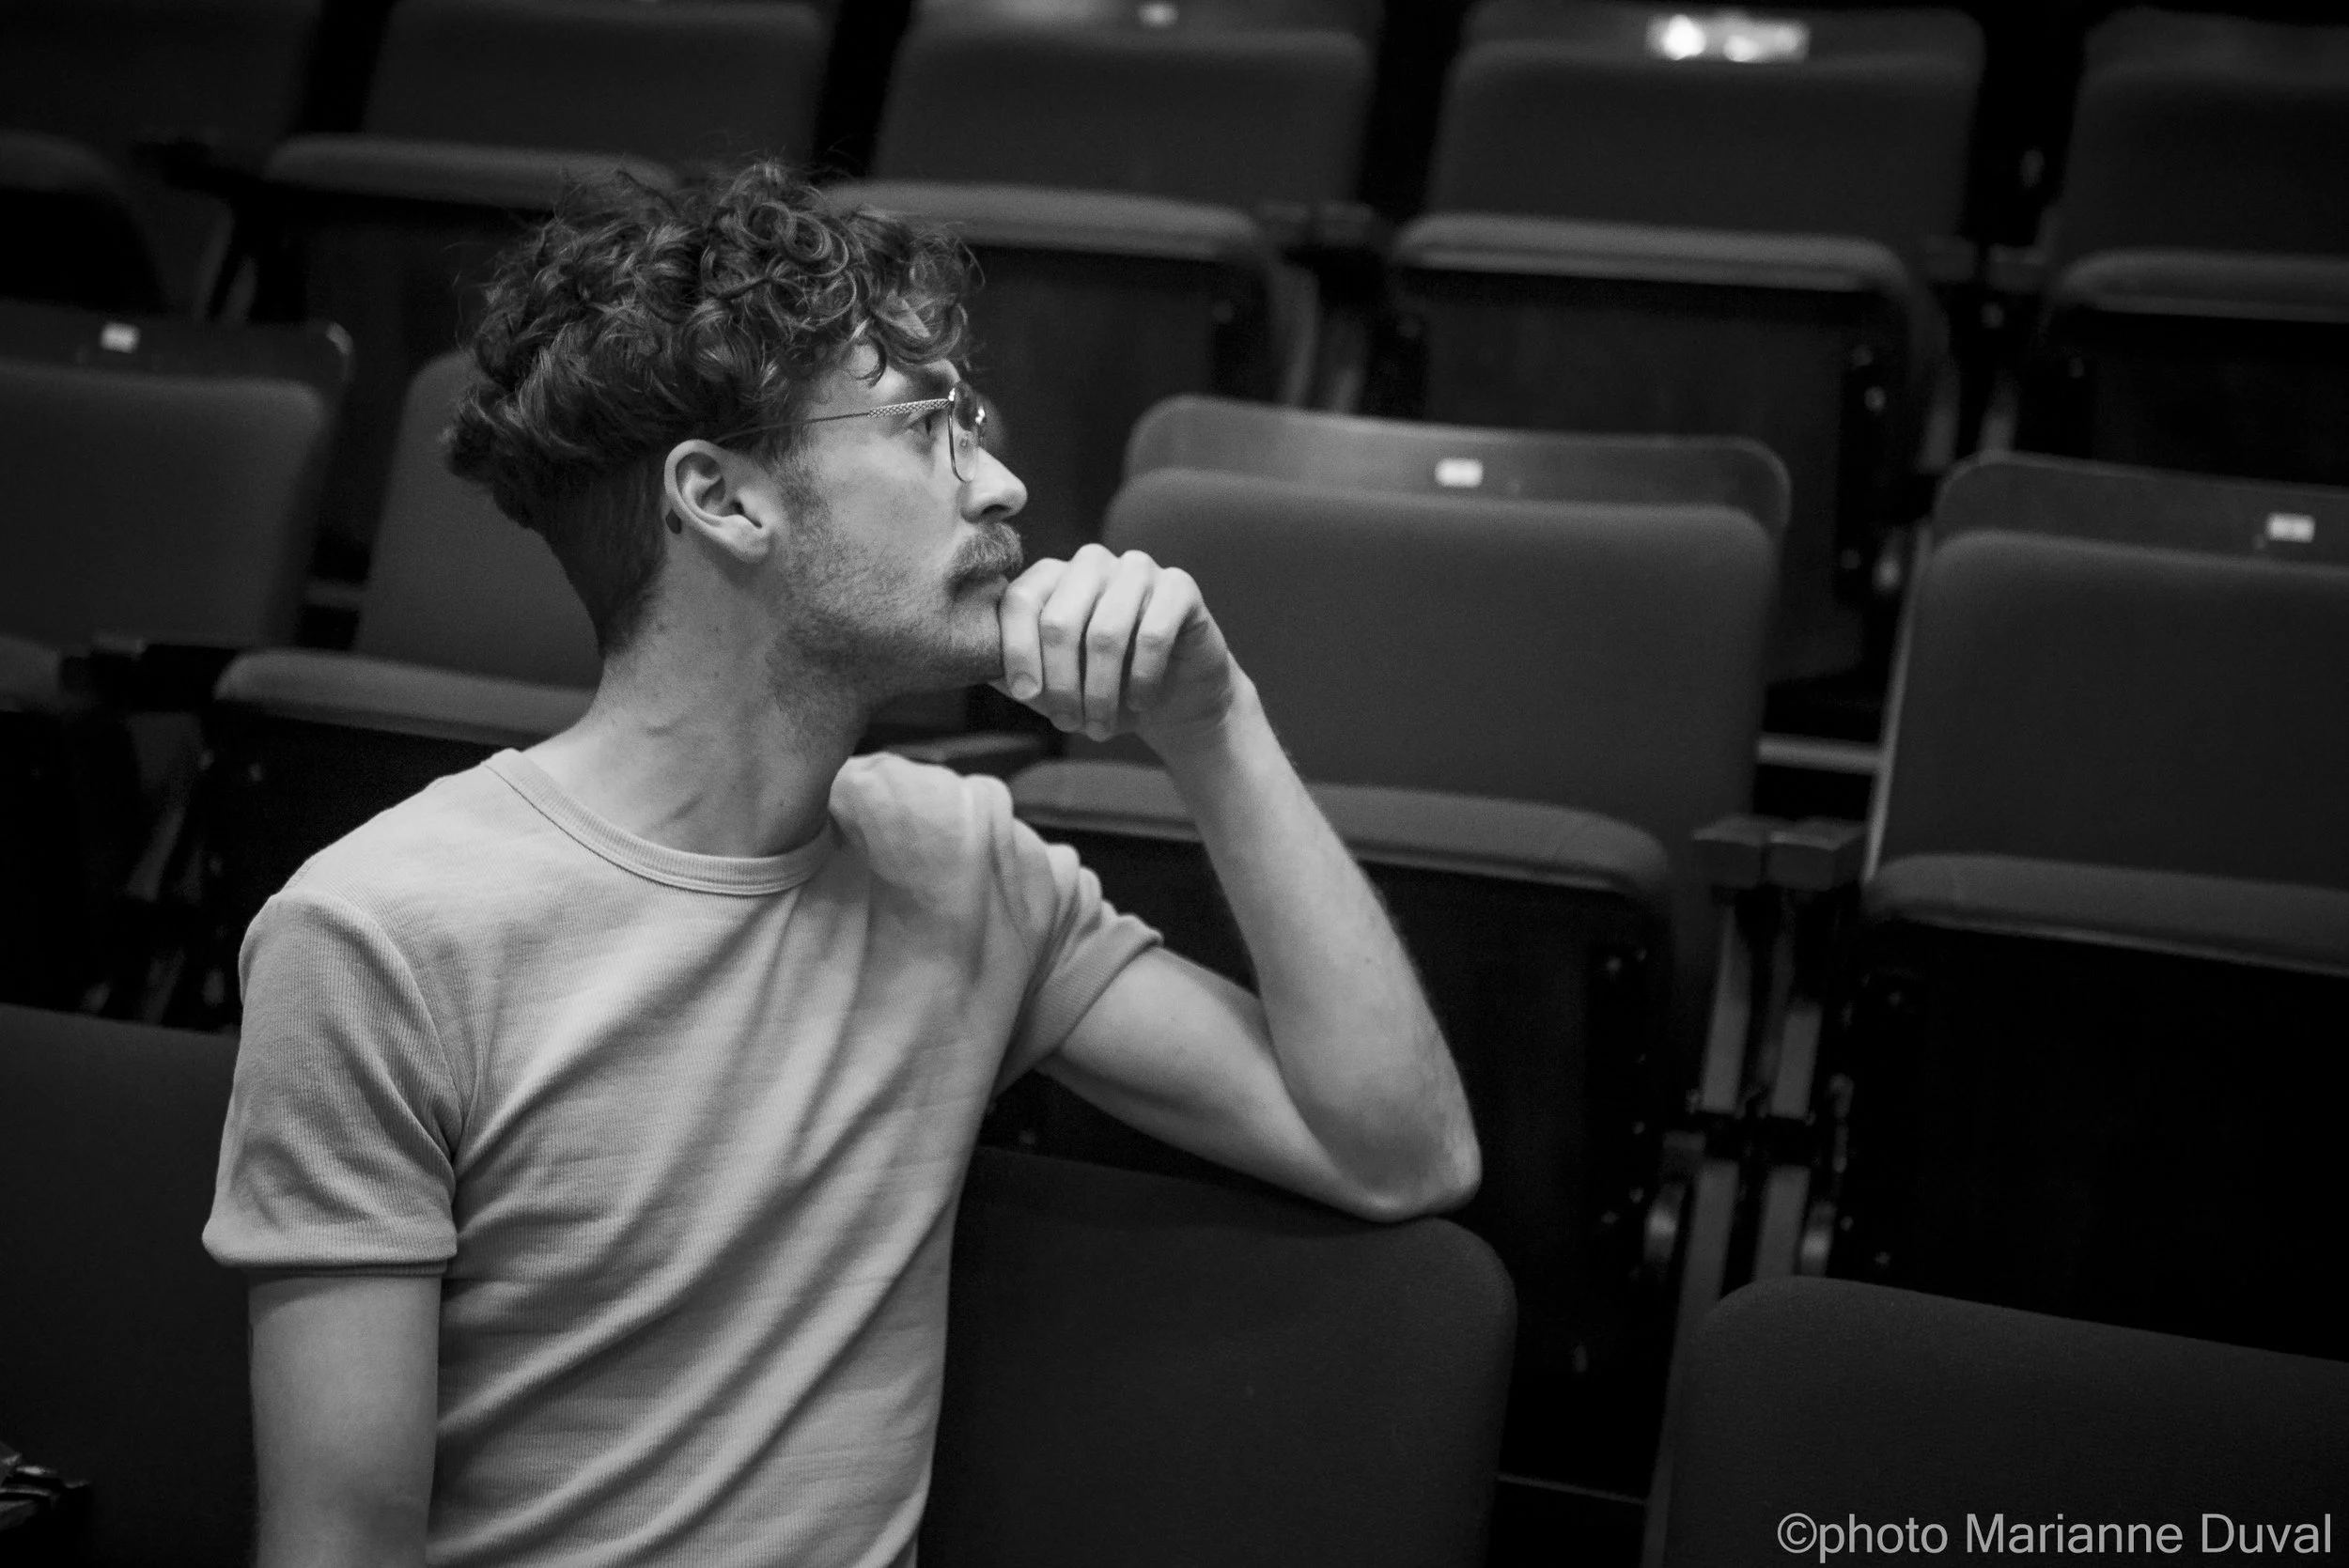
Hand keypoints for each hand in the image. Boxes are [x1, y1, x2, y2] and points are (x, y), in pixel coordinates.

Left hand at [994, 544, 1242, 751]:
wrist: (1174, 697)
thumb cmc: (1105, 688)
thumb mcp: (1053, 685)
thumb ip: (1012, 672)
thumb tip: (971, 665)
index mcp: (1052, 576)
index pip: (1020, 600)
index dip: (1018, 651)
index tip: (1027, 695)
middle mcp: (1091, 564)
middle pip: (1059, 621)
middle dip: (1061, 685)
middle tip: (1069, 725)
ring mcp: (1136, 569)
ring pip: (1105, 633)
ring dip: (1100, 692)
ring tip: (1101, 727)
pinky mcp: (1179, 587)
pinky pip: (1152, 634)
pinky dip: (1141, 679)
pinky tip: (1140, 703)